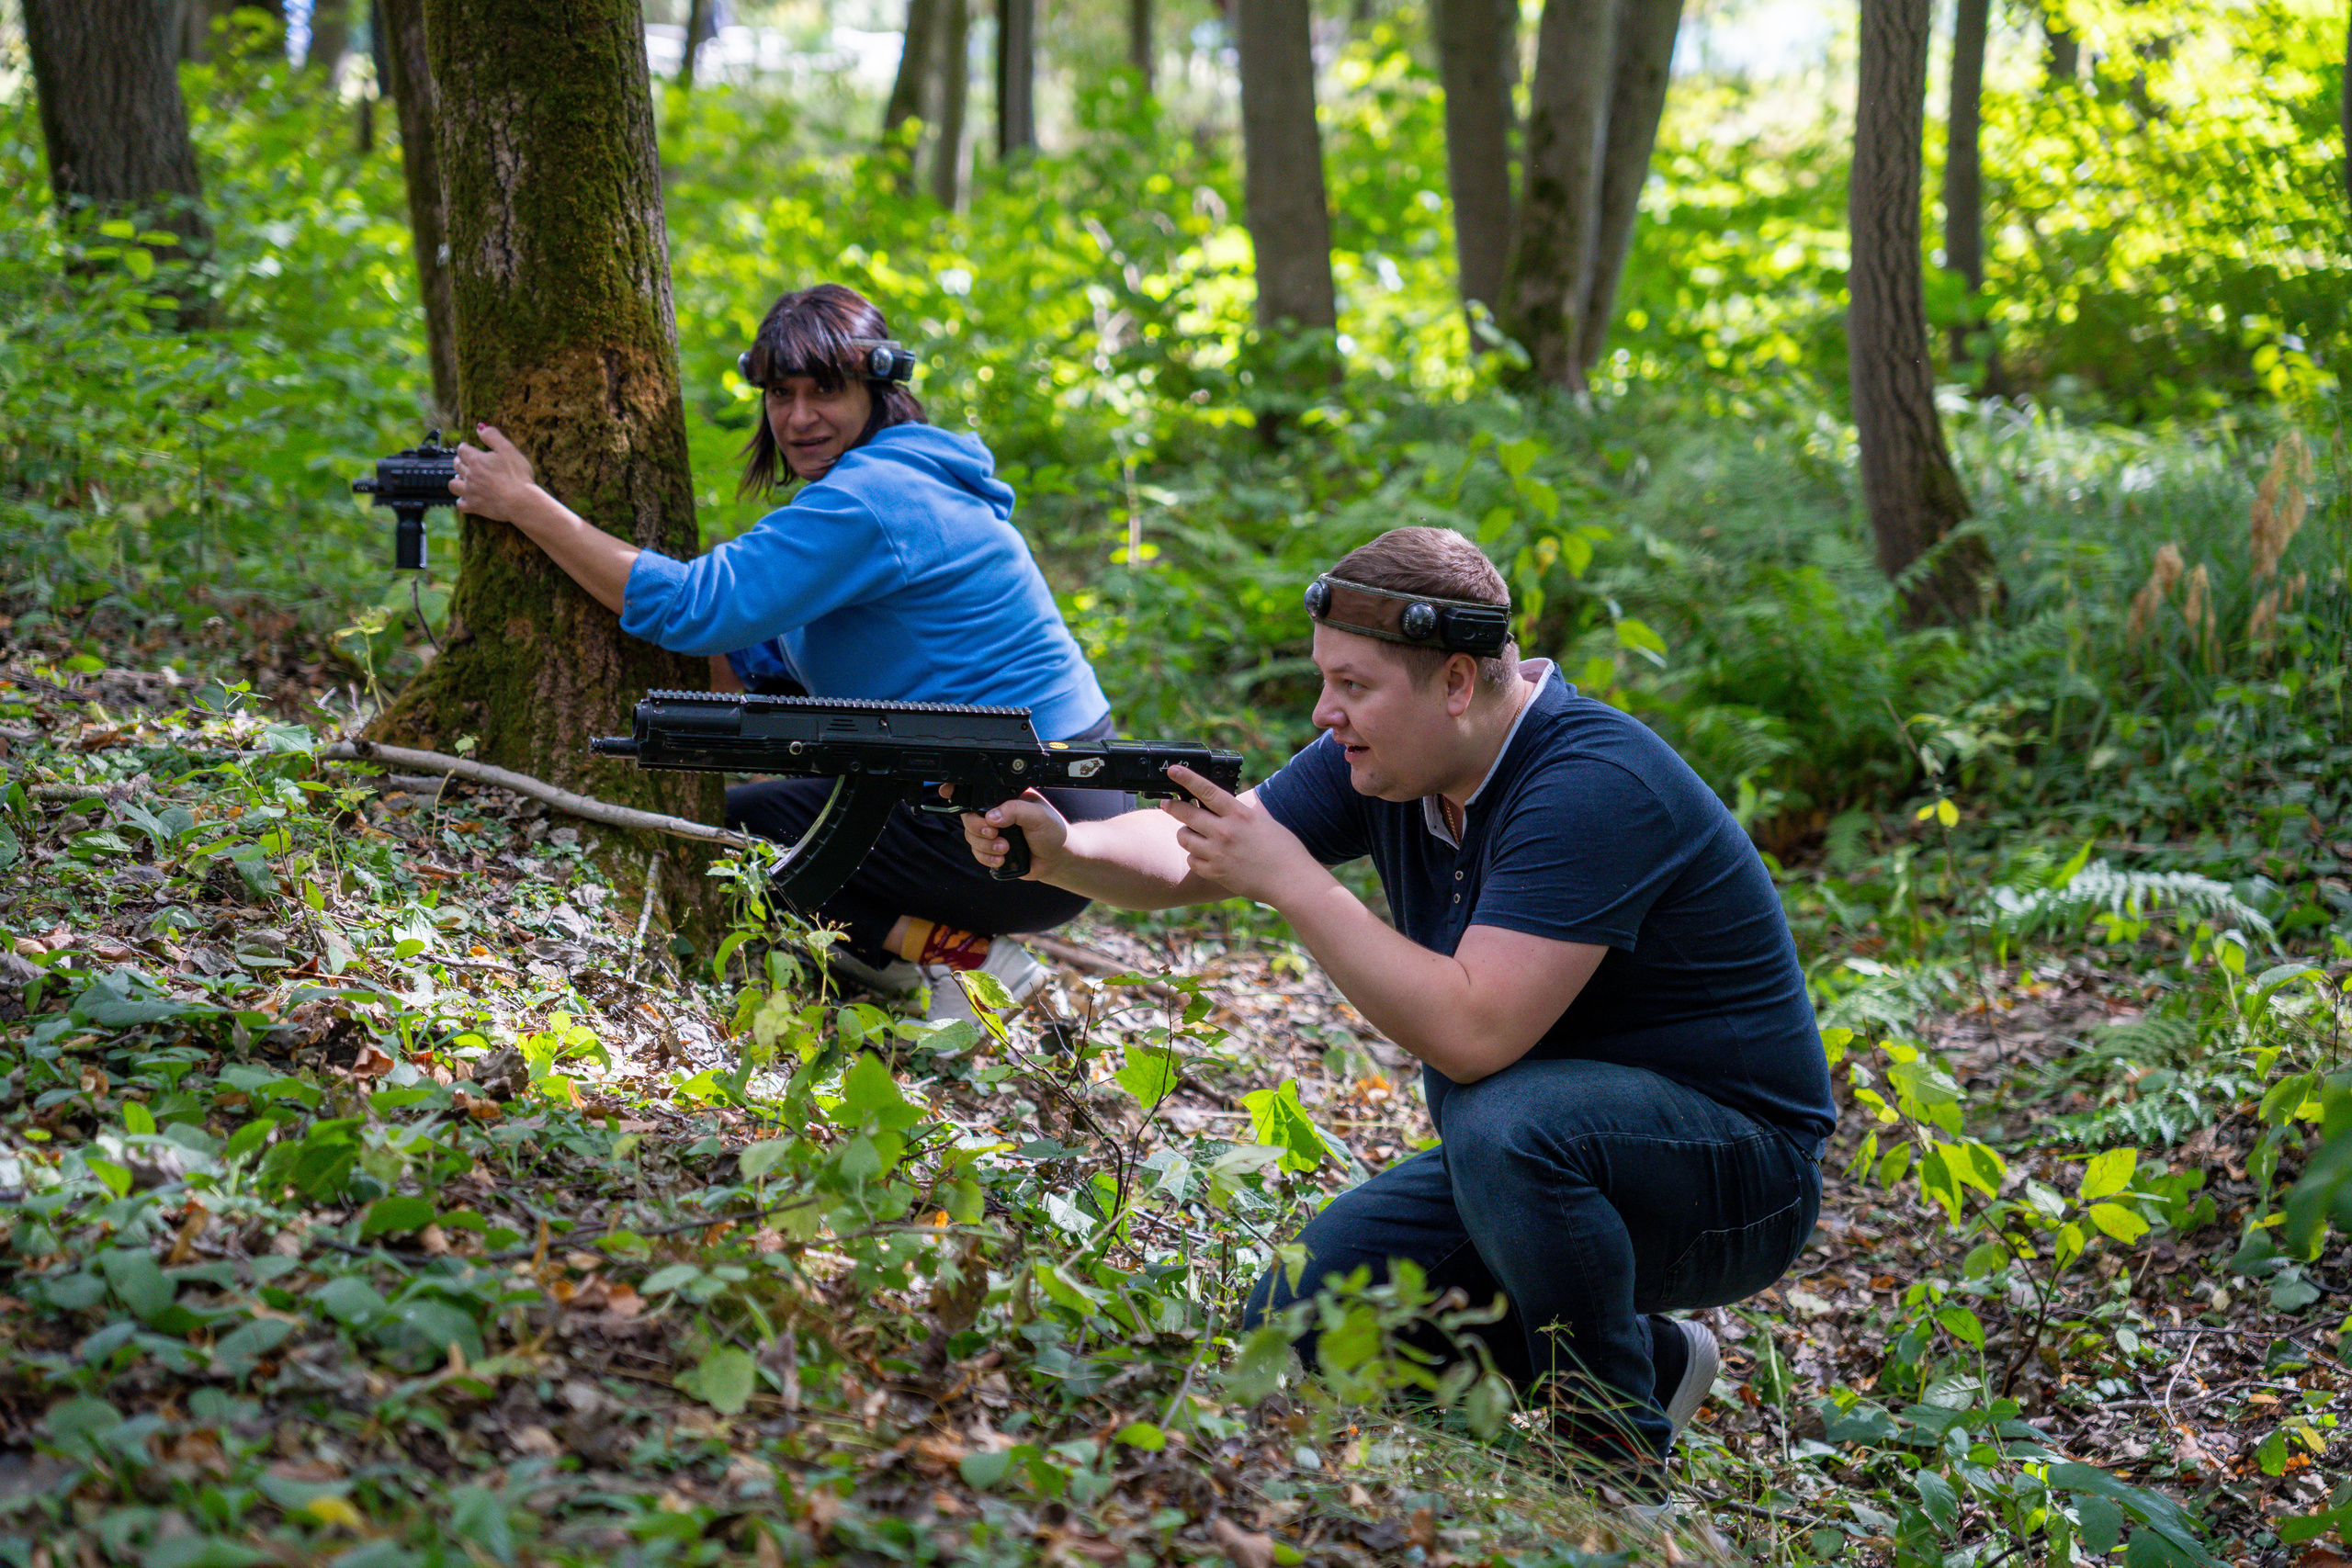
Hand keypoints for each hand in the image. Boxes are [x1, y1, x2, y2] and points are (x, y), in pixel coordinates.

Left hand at [449, 424, 539, 522]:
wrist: (521, 501)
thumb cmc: (517, 475)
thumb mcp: (508, 449)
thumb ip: (492, 436)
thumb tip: (480, 427)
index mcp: (476, 460)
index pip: (462, 449)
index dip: (465, 447)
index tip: (469, 448)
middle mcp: (469, 475)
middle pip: (456, 465)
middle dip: (460, 461)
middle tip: (468, 462)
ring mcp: (470, 492)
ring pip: (453, 484)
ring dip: (457, 480)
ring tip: (465, 479)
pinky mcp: (474, 506)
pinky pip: (460, 504)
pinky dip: (462, 500)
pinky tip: (468, 497)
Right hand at [962, 788, 1068, 878]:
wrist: (1057, 860)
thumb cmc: (1053, 833)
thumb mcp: (1038, 815)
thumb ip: (1016, 810)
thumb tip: (991, 816)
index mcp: (1007, 799)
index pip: (980, 798)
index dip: (975, 810)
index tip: (984, 820)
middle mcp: (998, 814)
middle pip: (970, 819)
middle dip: (980, 831)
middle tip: (996, 836)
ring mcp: (994, 832)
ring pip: (972, 838)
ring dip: (986, 847)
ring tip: (1005, 849)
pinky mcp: (993, 850)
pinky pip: (978, 854)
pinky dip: (987, 858)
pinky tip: (1001, 859)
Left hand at [1158, 765, 1321, 905]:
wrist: (1290, 880)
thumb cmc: (1284, 849)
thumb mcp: (1262, 821)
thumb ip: (1239, 814)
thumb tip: (1220, 806)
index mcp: (1239, 814)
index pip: (1207, 791)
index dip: (1187, 778)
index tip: (1173, 769)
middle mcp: (1225, 832)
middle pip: (1186, 814)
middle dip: (1173, 806)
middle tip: (1167, 803)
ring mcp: (1218, 853)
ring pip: (1184, 837)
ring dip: (1185, 834)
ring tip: (1192, 834)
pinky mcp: (1216, 872)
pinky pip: (1192, 860)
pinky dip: (1195, 857)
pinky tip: (1204, 856)